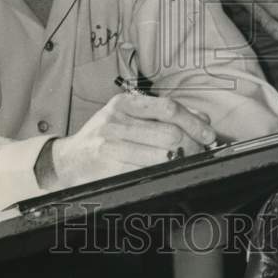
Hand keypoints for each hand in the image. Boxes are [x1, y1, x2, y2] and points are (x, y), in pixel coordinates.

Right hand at [47, 92, 216, 188]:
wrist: (68, 159)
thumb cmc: (104, 136)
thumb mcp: (129, 116)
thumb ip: (164, 114)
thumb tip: (202, 118)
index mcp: (124, 103)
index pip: (168, 108)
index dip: (193, 122)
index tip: (208, 134)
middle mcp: (115, 121)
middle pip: (169, 133)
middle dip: (191, 145)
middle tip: (199, 152)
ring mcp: (110, 145)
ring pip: (162, 155)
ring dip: (181, 161)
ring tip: (186, 162)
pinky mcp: (108, 169)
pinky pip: (147, 172)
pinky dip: (164, 174)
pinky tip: (168, 173)